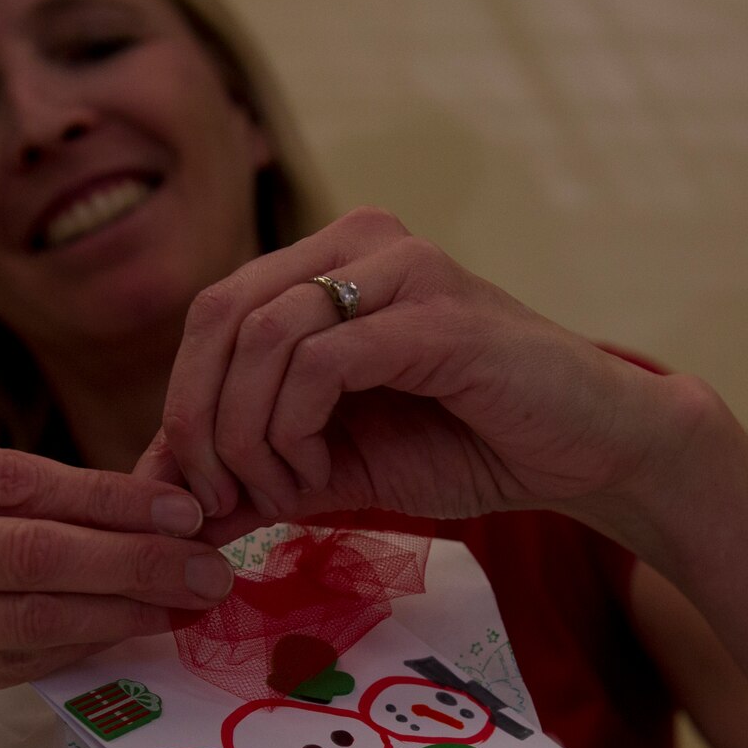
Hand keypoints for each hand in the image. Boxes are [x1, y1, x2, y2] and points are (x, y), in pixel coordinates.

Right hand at [0, 420, 231, 747]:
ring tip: (185, 604)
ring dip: (119, 611)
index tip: (180, 506)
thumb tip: (100, 502)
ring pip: (20, 614)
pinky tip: (118, 639)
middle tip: (211, 563)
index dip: (103, 496)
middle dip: (134, 557)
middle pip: (22, 547)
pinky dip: (68, 652)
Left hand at [150, 206, 704, 526]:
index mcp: (332, 260)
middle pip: (220, 315)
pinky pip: (323, 361)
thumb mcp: (335, 468)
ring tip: (290, 491)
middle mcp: (362, 242)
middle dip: (202, 422)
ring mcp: (403, 269)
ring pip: (265, 337)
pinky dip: (298, 428)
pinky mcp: (437, 315)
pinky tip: (324, 473)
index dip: (185, 404)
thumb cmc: (470, 448)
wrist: (588, 454)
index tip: (203, 492)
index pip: (213, 313)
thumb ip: (252, 476)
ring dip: (253, 435)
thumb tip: (159, 505)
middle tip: (223, 499)